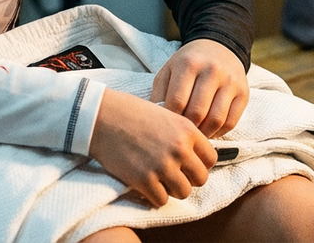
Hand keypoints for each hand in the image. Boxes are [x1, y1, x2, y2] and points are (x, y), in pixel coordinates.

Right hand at [89, 88, 217, 206]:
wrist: (101, 117)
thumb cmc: (131, 113)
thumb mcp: (166, 114)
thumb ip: (183, 134)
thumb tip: (195, 156)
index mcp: (187, 130)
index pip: (211, 158)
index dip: (200, 163)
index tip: (188, 163)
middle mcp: (179, 149)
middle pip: (201, 179)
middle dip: (189, 178)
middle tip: (174, 174)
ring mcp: (162, 165)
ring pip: (184, 192)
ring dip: (173, 189)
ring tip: (160, 181)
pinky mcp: (143, 180)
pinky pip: (161, 200)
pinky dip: (154, 196)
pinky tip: (146, 185)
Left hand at [151, 39, 248, 137]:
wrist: (218, 47)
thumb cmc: (188, 63)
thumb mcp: (169, 69)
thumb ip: (161, 93)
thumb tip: (160, 120)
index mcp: (189, 63)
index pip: (177, 100)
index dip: (171, 118)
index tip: (168, 125)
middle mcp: (212, 70)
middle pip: (197, 112)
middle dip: (187, 127)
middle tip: (181, 133)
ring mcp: (230, 82)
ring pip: (216, 119)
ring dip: (203, 133)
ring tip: (195, 135)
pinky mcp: (244, 93)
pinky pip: (231, 121)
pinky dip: (219, 132)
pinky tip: (209, 131)